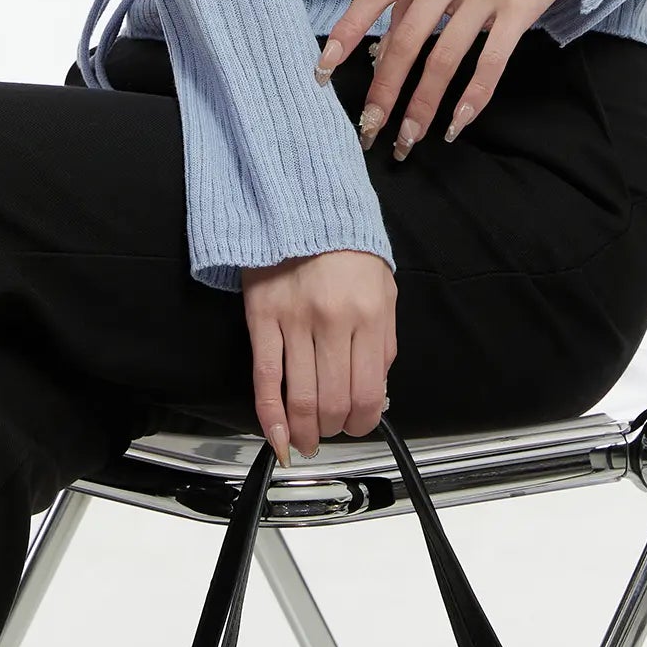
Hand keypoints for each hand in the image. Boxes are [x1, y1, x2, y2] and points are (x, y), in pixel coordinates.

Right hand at [242, 249, 396, 462]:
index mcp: (370, 316)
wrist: (305, 207)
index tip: (357, 426)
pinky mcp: (262, 318)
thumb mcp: (384, 292)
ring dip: (305, 432)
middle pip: (334, 402)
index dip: (363, 423)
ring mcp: (295, 320)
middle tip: (330, 432)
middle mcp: (333, 321)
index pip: (368, 393)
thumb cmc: (349, 252)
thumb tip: (376, 395)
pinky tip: (278, 438)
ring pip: (301, 399)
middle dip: (334, 430)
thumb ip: (384, 344)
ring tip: (306, 439)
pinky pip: (265, 379)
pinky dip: (271, 418)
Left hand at [314, 0, 574, 159]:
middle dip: (386, 89)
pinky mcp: (519, 9)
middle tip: (371, 127)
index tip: (323, 69)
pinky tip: (458, 121)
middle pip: (407, 39)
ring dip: (424, 104)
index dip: (346, 31)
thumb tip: (381, 51)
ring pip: (444, 57)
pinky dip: (474, 96)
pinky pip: (491, 60)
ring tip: (410, 136)